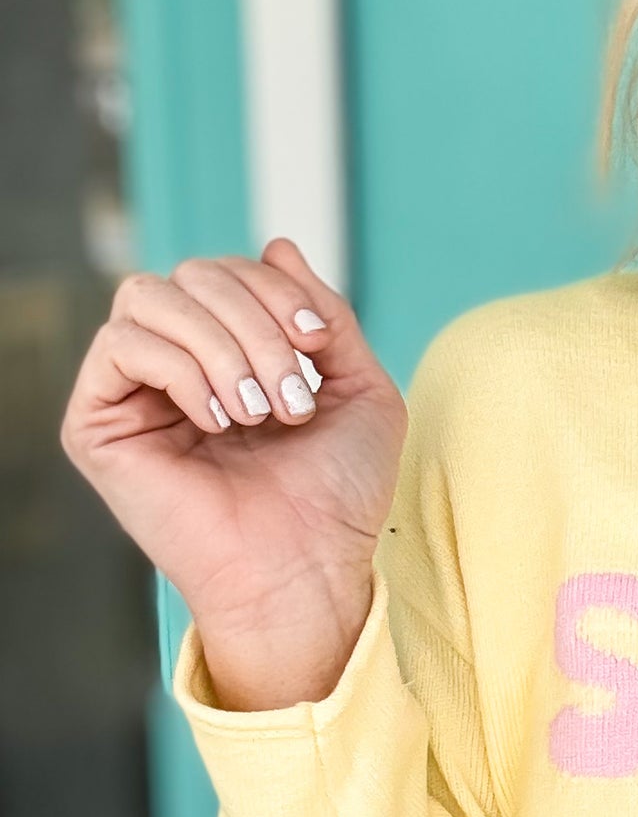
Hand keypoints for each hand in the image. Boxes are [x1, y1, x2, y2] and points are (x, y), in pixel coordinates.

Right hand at [62, 239, 406, 709]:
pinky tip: (217, 421)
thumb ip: (326, 315)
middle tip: (293, 399)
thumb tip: (276, 243)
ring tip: (259, 414)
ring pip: (150, 296)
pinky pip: (120, 344)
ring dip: (221, 346)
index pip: (232, 271)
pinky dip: (178, 368)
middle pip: (193, 273)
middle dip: (255, 324)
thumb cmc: (337, 498)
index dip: (277, 291)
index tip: (319, 345)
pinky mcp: (98, 424)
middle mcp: (178, 365)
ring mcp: (134, 393)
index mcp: (233, 354)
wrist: (308, 573)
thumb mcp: (360, 390)